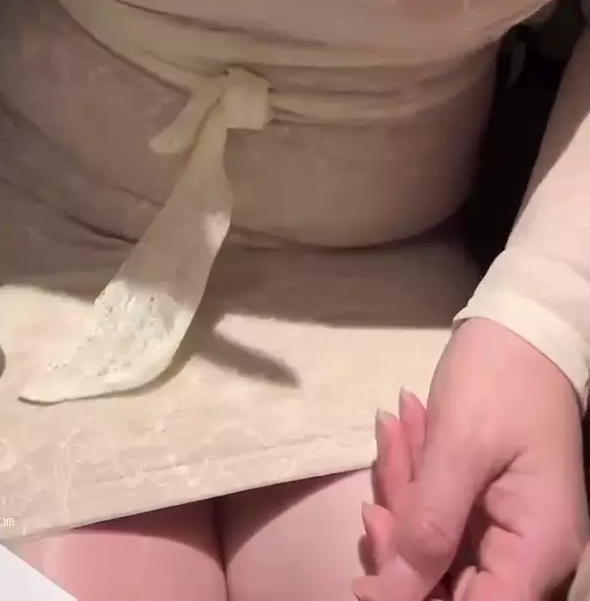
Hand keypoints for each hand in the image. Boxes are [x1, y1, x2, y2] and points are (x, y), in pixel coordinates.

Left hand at [355, 319, 587, 599]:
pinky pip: (438, 518)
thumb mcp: (459, 447)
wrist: (523, 326)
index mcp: (535, 551)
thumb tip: (389, 596)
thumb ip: (427, 527)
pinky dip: (413, 482)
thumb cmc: (501, 379)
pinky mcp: (485, 508)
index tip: (365, 584)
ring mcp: (506, 532)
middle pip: (448, 589)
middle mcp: (528, 555)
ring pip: (434, 552)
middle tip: (373, 498)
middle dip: (401, 544)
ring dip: (403, 499)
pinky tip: (403, 431)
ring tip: (394, 431)